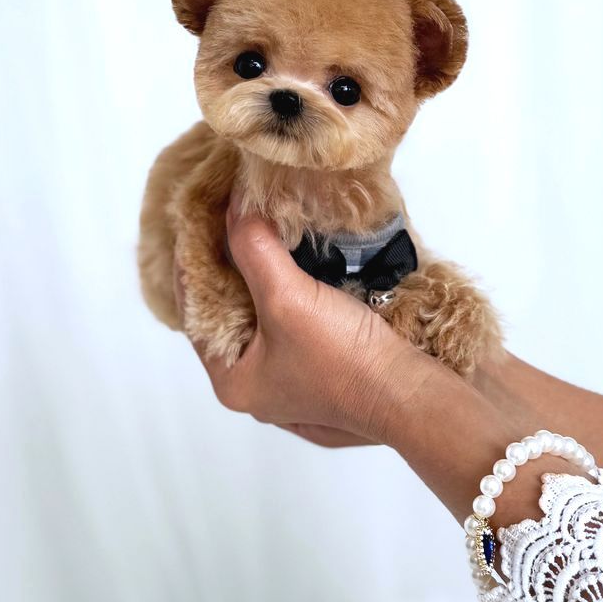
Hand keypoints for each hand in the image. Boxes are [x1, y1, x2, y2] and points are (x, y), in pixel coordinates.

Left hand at [177, 203, 441, 449]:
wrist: (411, 393)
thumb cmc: (343, 358)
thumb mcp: (287, 297)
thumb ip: (254, 250)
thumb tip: (234, 208)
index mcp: (232, 381)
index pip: (194, 311)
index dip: (191, 263)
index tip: (194, 219)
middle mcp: (256, 386)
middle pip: (226, 314)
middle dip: (227, 269)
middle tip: (224, 220)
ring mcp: (291, 382)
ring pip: (260, 318)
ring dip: (259, 279)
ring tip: (255, 233)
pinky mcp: (322, 371)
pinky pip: (290, 324)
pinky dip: (286, 292)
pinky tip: (292, 262)